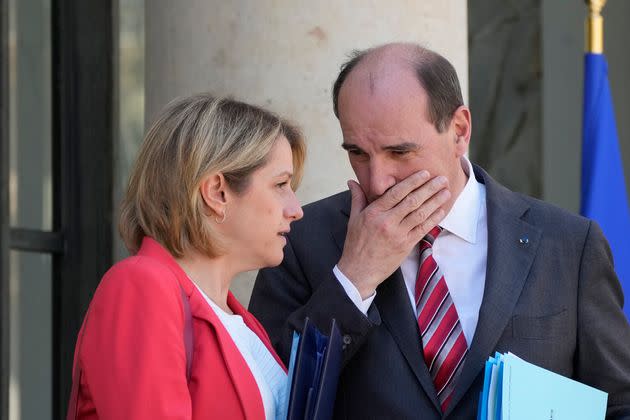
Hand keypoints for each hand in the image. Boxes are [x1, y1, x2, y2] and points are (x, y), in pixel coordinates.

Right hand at [337, 171, 449, 298]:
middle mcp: (387, 222)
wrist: (359, 271)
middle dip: (429, 188)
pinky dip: (433, 219)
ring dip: (435, 202)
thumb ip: (357, 198)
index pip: (396, 193)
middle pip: (412, 201)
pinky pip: (422, 229)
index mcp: (374, 213)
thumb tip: (352, 181)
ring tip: (446, 191)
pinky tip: (441, 210)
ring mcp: (398, 234)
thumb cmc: (356, 244)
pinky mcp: (406, 245)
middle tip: (441, 179)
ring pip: (420, 214)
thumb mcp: (354, 219)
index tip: (424, 173)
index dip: (412, 182)